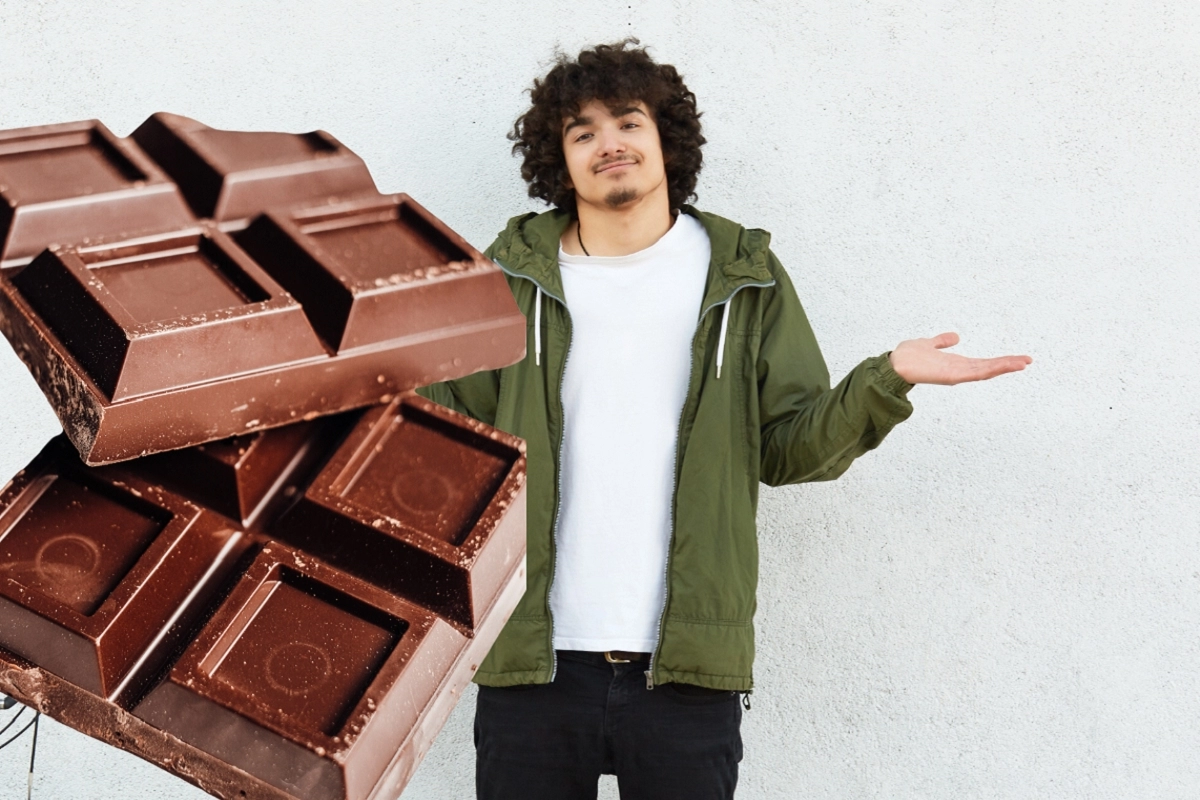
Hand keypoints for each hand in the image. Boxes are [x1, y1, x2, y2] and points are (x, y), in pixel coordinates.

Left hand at [889, 332, 1031, 385]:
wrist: (893, 365)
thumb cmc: (907, 357)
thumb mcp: (928, 344)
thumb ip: (941, 342)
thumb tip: (955, 337)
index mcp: (955, 364)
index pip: (982, 362)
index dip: (999, 361)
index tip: (1016, 358)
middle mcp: (958, 370)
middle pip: (988, 368)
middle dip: (1008, 364)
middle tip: (1028, 360)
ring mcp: (956, 374)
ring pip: (985, 371)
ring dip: (1004, 366)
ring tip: (1023, 363)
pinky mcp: (952, 376)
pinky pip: (974, 373)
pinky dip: (990, 370)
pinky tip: (1003, 366)